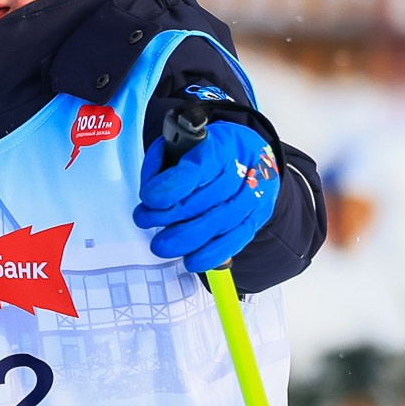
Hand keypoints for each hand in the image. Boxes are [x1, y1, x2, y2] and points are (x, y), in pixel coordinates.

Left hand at [133, 121, 278, 273]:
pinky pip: (238, 239)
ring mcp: (256, 195)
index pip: (200, 167)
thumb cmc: (211, 153)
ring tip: (162, 245)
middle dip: (174, 215)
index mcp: (225, 145)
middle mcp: (246, 168)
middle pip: (211, 197)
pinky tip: (192, 260)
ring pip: (223, 220)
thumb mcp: (184, 145)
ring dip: (189, 238)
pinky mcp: (258, 217)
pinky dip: (213, 253)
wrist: (250, 157)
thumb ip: (162, 164)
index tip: (149, 198)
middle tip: (146, 221)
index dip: (173, 185)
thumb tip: (151, 198)